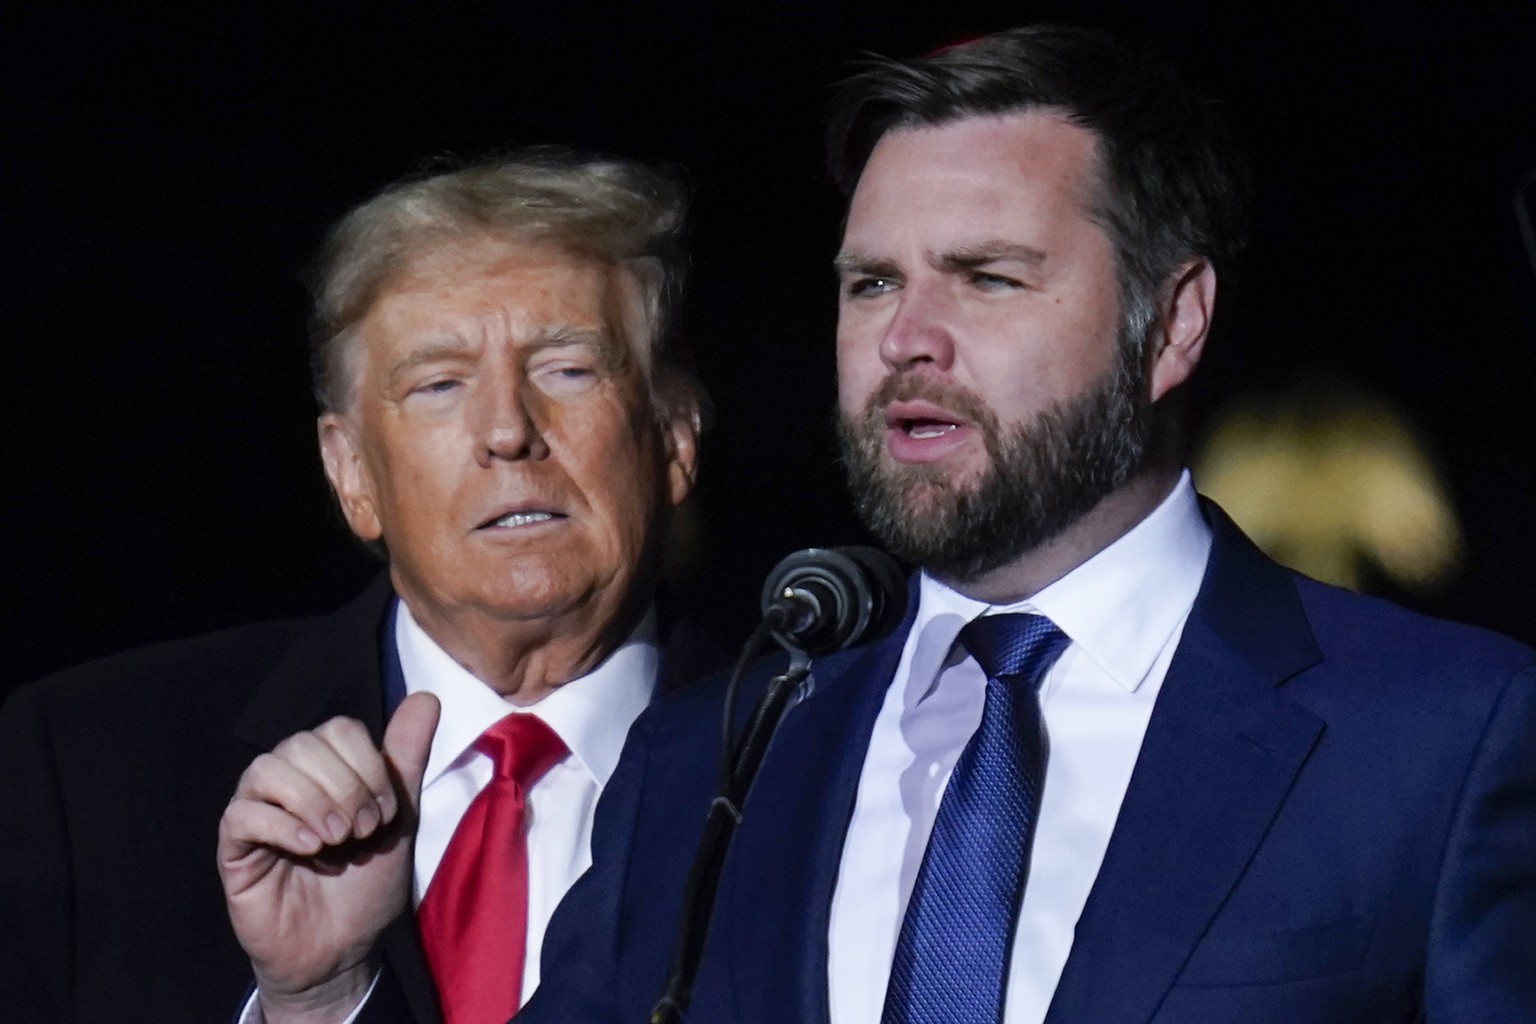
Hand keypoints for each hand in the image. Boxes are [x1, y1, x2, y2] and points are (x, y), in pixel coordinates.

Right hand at [218, 692, 439, 1022]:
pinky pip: (242, 813)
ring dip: (313, 800)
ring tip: (338, 840)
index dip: (368, 764)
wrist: (340, 951)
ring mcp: (257, 811)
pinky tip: (310, 848)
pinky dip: (281, 824)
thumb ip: (406, 759)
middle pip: (304, 742)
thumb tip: (426, 697)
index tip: (387, 813)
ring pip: (267, 768)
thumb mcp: (398, 820)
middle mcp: (288, 781)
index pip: (339, 729)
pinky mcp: (234, 847)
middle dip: (345, 785)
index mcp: (327, 770)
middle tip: (364, 830)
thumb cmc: (366, 885)